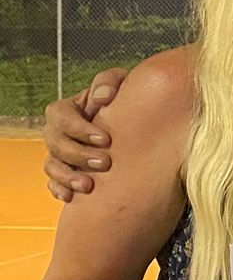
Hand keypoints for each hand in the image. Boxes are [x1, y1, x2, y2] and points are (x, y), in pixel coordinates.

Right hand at [43, 68, 126, 200]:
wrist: (134, 123)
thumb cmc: (124, 99)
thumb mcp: (120, 83)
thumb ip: (109, 82)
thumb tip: (102, 97)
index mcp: (68, 109)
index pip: (60, 116)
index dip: (79, 128)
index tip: (105, 139)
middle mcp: (59, 131)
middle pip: (55, 143)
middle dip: (78, 155)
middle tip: (104, 163)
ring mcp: (60, 153)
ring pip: (51, 165)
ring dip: (67, 176)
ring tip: (88, 186)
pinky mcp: (65, 170)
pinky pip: (53, 182)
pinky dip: (59, 189)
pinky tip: (71, 197)